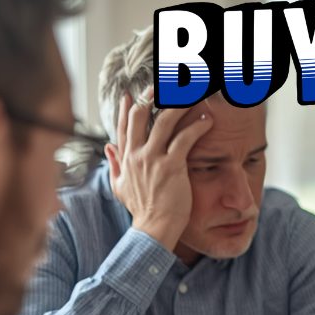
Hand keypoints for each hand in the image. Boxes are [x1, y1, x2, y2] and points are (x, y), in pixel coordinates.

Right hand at [106, 90, 212, 250]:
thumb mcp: (120, 186)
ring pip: (164, 121)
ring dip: (178, 105)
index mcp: (126, 158)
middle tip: (164, 85)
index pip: (124, 125)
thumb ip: (115, 164)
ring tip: (191, 96)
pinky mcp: (171, 166)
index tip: (132, 92)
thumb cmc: (141, 209)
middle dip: (151, 96)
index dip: (127, 106)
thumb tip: (107, 147)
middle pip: (140, 115)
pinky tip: (207, 120)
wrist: (153, 228)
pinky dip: (196, 126)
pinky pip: (184, 139)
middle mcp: (136, 154)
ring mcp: (153, 159)